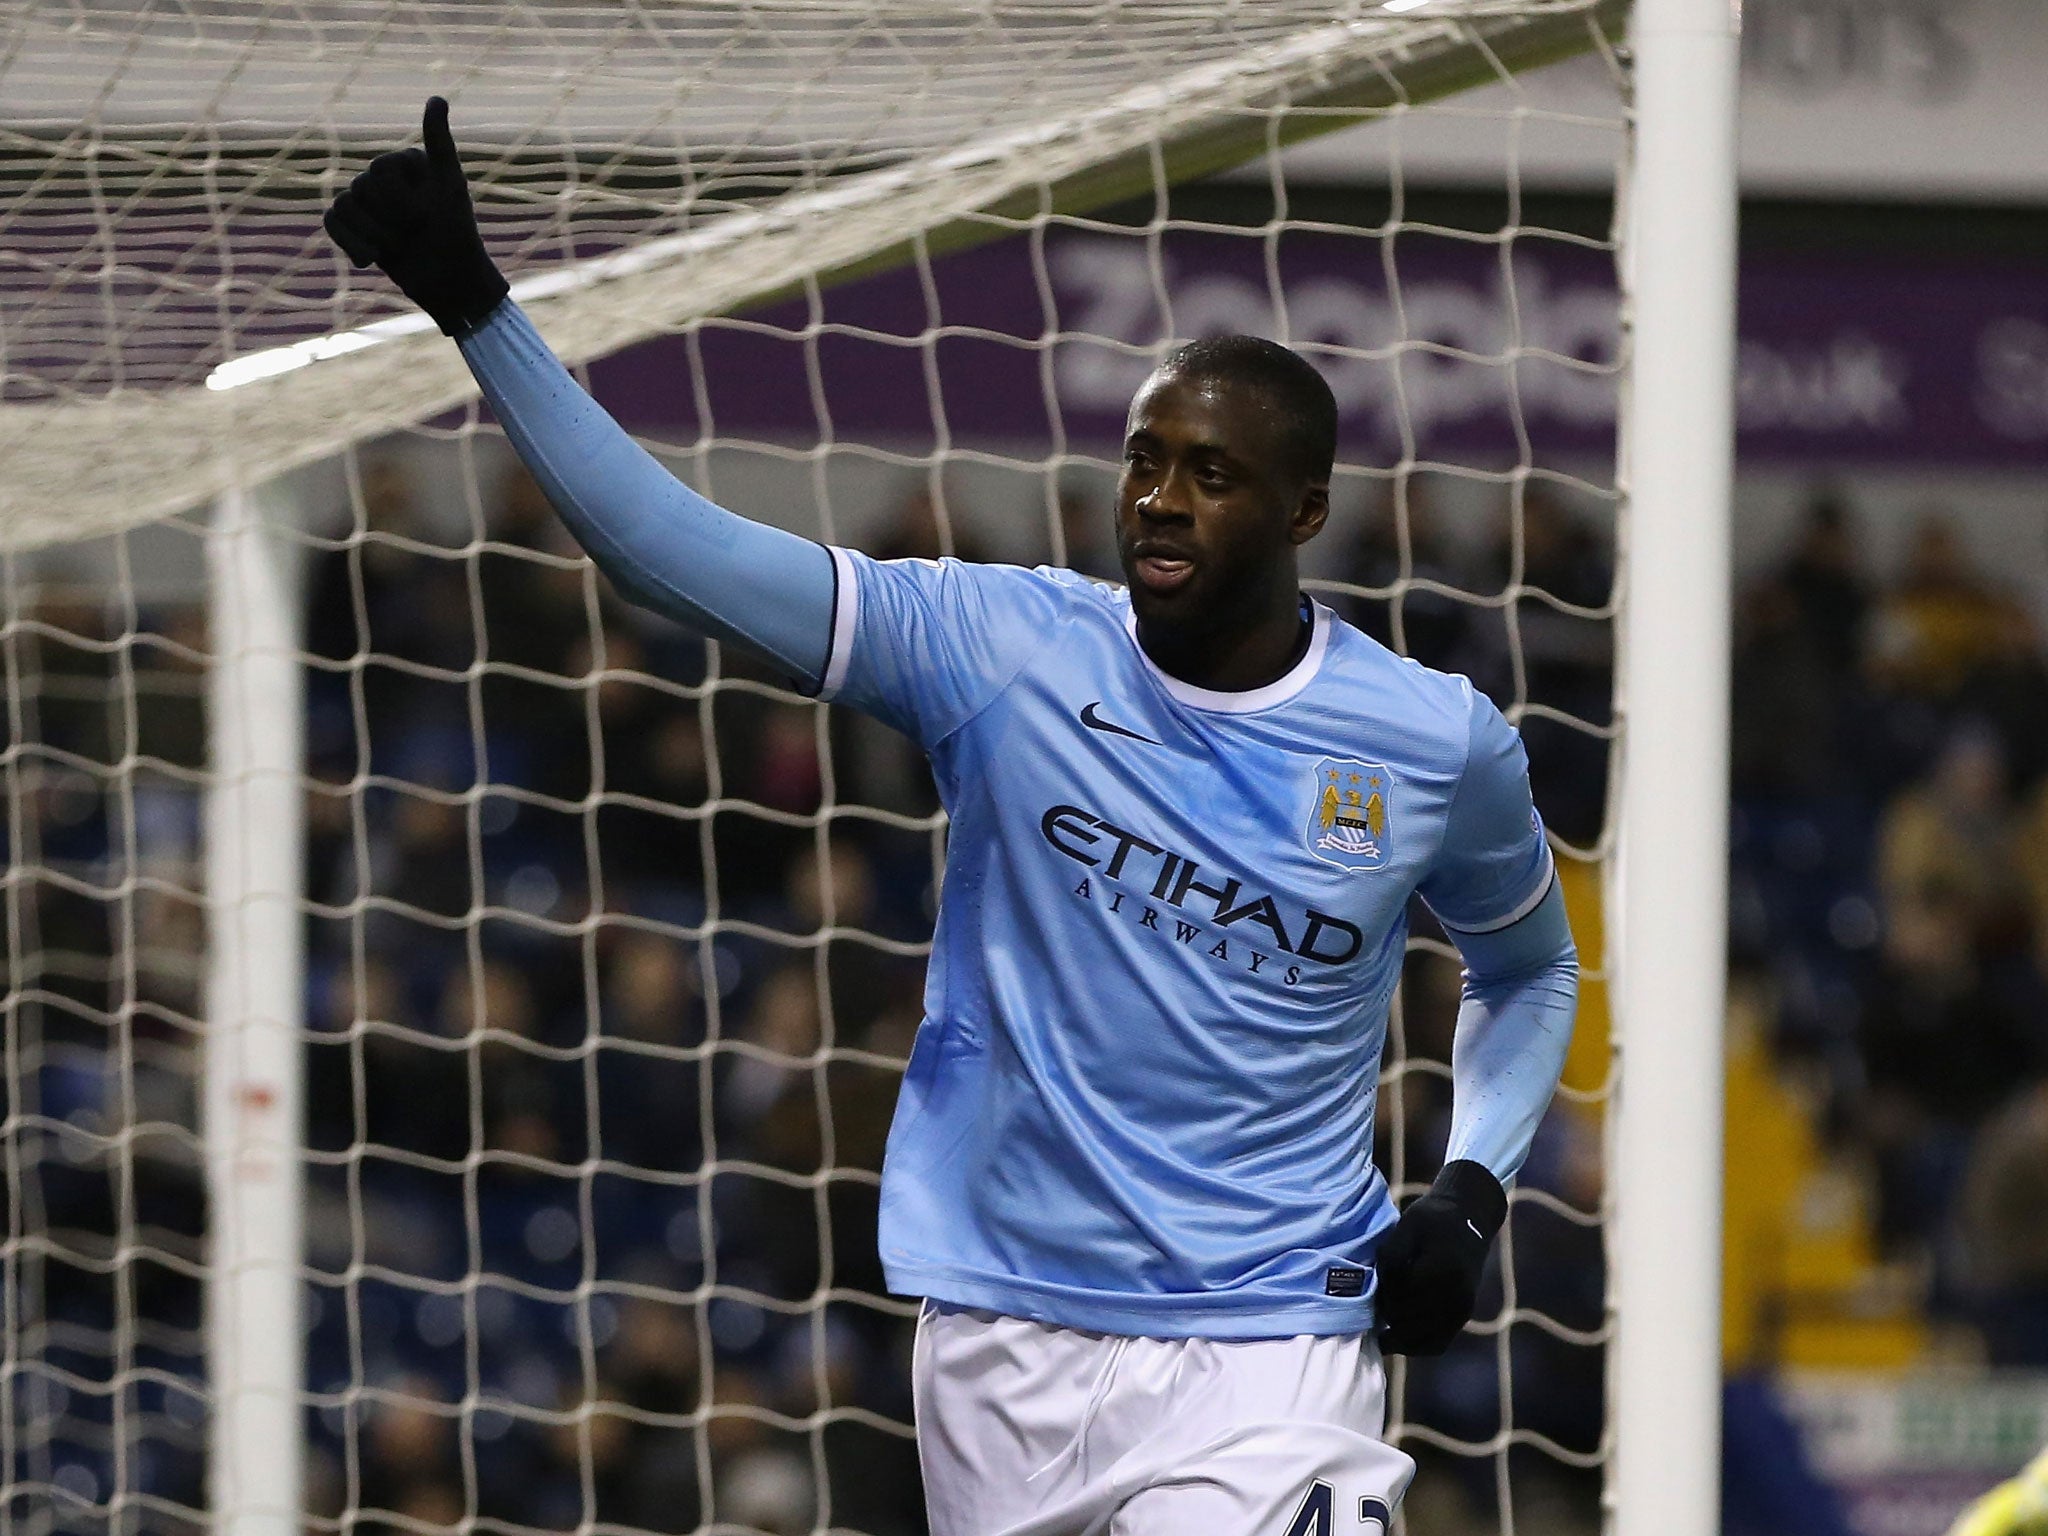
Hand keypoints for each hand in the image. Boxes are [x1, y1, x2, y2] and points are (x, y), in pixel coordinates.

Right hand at [324, 96, 508, 336]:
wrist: (451, 283)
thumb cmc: (456, 234)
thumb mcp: (450, 187)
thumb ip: (440, 143)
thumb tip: (437, 98)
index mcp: (409, 161)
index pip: (381, 170)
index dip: (402, 201)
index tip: (429, 217)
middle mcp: (386, 176)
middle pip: (362, 187)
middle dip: (389, 219)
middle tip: (416, 234)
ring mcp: (369, 200)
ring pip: (345, 206)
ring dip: (373, 235)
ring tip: (399, 248)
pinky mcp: (356, 225)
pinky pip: (332, 221)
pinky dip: (350, 243)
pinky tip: (369, 261)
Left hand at [1373, 1159, 1506, 1355]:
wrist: (1470, 1218)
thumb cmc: (1433, 1219)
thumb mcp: (1405, 1229)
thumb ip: (1390, 1262)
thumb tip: (1380, 1297)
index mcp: (1441, 1272)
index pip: (1398, 1298)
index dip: (1381, 1295)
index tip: (1374, 1286)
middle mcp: (1456, 1297)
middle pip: (1408, 1322)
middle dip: (1387, 1315)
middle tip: (1374, 1304)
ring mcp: (1462, 1310)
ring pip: (1422, 1341)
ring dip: (1399, 1337)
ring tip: (1382, 1326)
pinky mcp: (1463, 1316)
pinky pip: (1438, 1344)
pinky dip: (1416, 1346)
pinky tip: (1397, 1338)